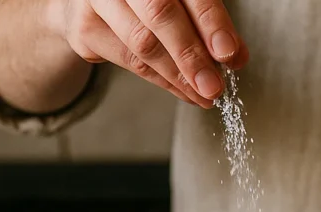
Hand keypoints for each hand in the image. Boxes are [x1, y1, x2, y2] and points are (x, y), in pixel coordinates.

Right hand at [54, 0, 249, 107]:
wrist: (95, 2)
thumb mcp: (183, 1)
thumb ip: (208, 23)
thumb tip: (234, 56)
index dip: (211, 22)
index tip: (227, 52)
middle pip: (160, 15)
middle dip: (191, 55)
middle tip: (213, 85)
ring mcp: (98, 1)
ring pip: (142, 44)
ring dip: (178, 76)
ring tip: (203, 93)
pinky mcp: (86, 29)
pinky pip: (130, 62)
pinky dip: (162, 80)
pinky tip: (183, 91)